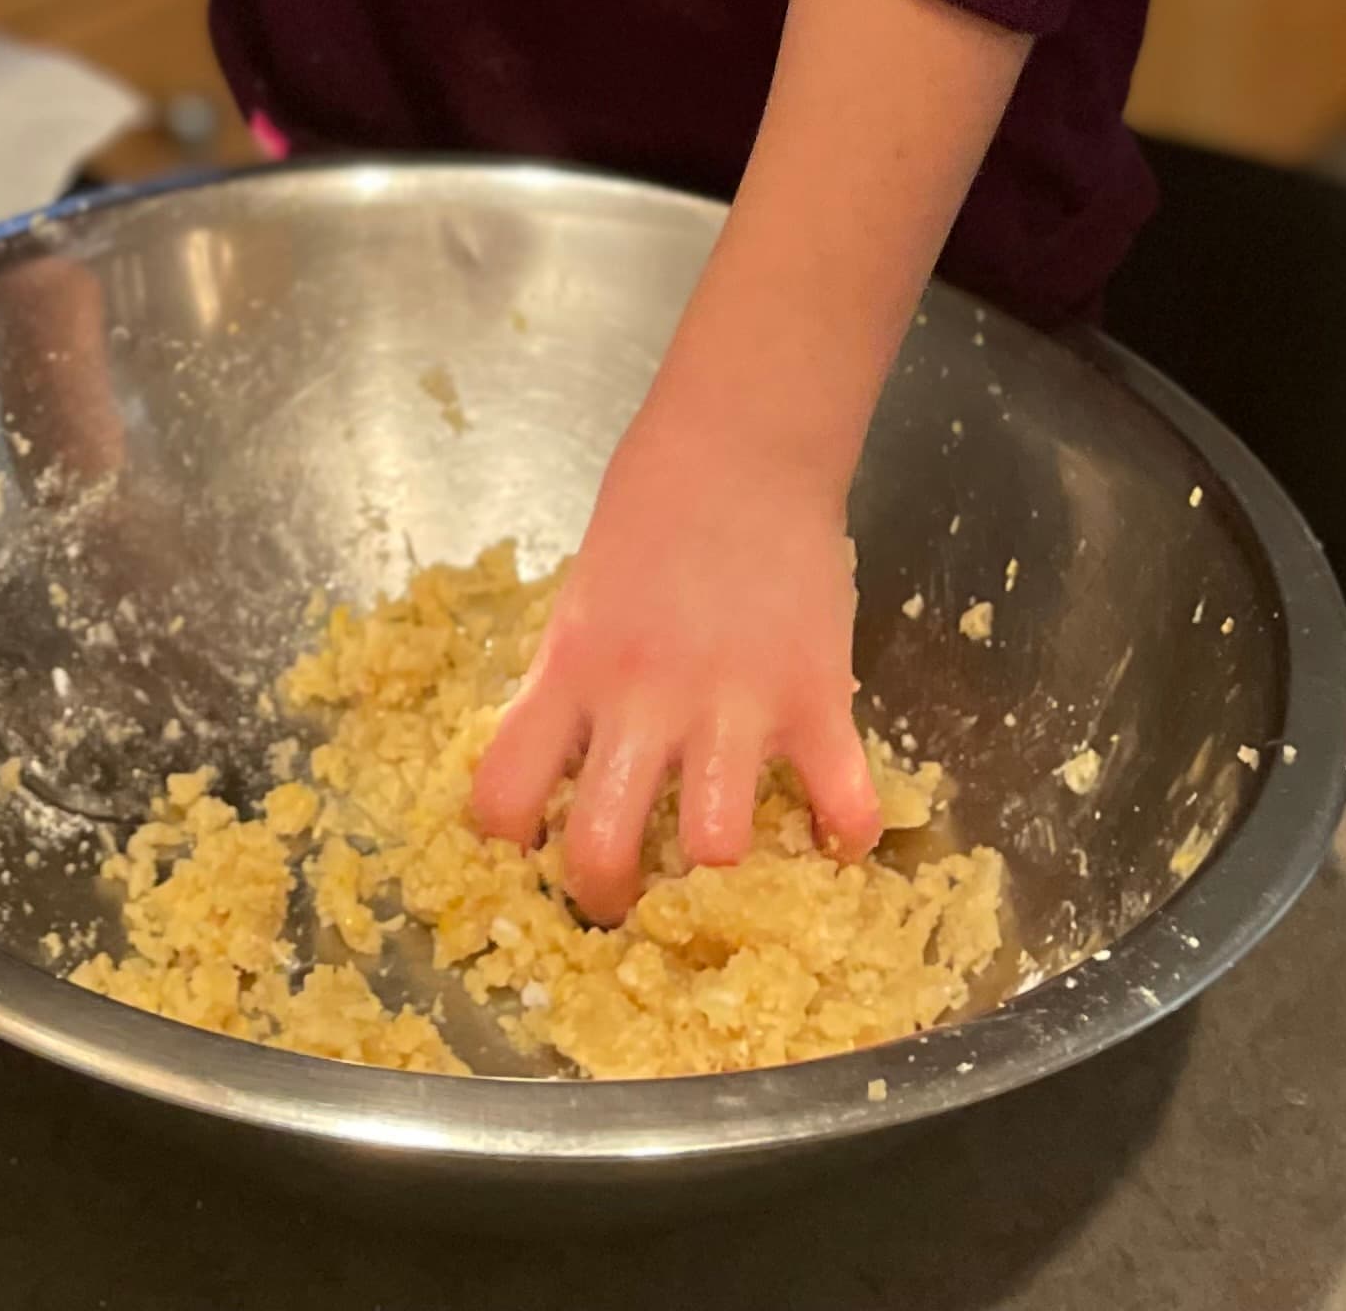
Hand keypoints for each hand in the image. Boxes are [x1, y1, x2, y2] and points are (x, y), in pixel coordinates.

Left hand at [466, 395, 882, 924]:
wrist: (741, 445)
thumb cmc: (653, 510)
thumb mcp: (585, 598)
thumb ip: (577, 684)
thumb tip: (562, 768)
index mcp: (571, 670)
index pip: (502, 792)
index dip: (505, 843)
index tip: (526, 855)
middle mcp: (642, 699)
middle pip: (603, 851)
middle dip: (609, 899)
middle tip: (628, 898)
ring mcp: (733, 705)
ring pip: (716, 849)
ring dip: (721, 878)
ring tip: (725, 865)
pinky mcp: (815, 698)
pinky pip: (841, 807)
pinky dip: (843, 838)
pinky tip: (831, 835)